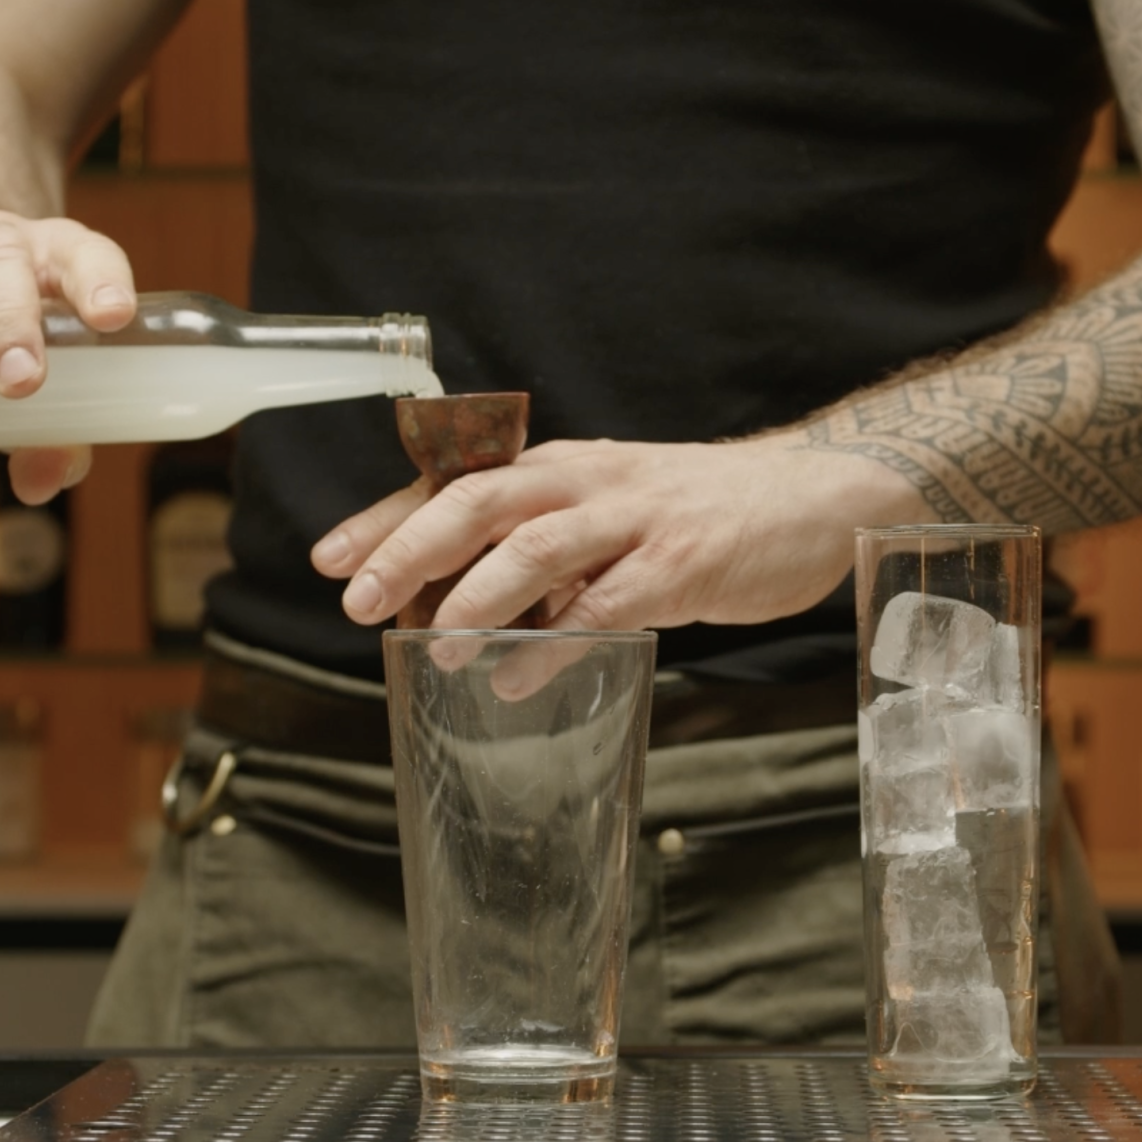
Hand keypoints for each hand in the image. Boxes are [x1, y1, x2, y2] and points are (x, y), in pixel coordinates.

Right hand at [0, 211, 136, 503]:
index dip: (101, 282)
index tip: (111, 316)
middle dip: (12, 322)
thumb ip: (59, 435)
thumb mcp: (57, 384)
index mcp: (63, 261)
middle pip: (5, 263)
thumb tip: (40, 483)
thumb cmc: (26, 347)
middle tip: (20, 381)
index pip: (89, 256)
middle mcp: (5, 247)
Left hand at [312, 434, 913, 691]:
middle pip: (480, 502)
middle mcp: (588, 481)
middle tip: (356, 601)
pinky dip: (553, 643)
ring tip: (430, 643)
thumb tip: (459, 607)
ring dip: (474, 597)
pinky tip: (513, 675)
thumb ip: (543, 552)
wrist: (812, 495)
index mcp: (561, 466)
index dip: (387, 517)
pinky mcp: (682, 565)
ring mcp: (636, 520)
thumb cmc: (696, 512)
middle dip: (410, 550)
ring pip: (536, 548)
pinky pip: (605, 605)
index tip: (328, 558)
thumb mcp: (608, 510)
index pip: (456, 482)